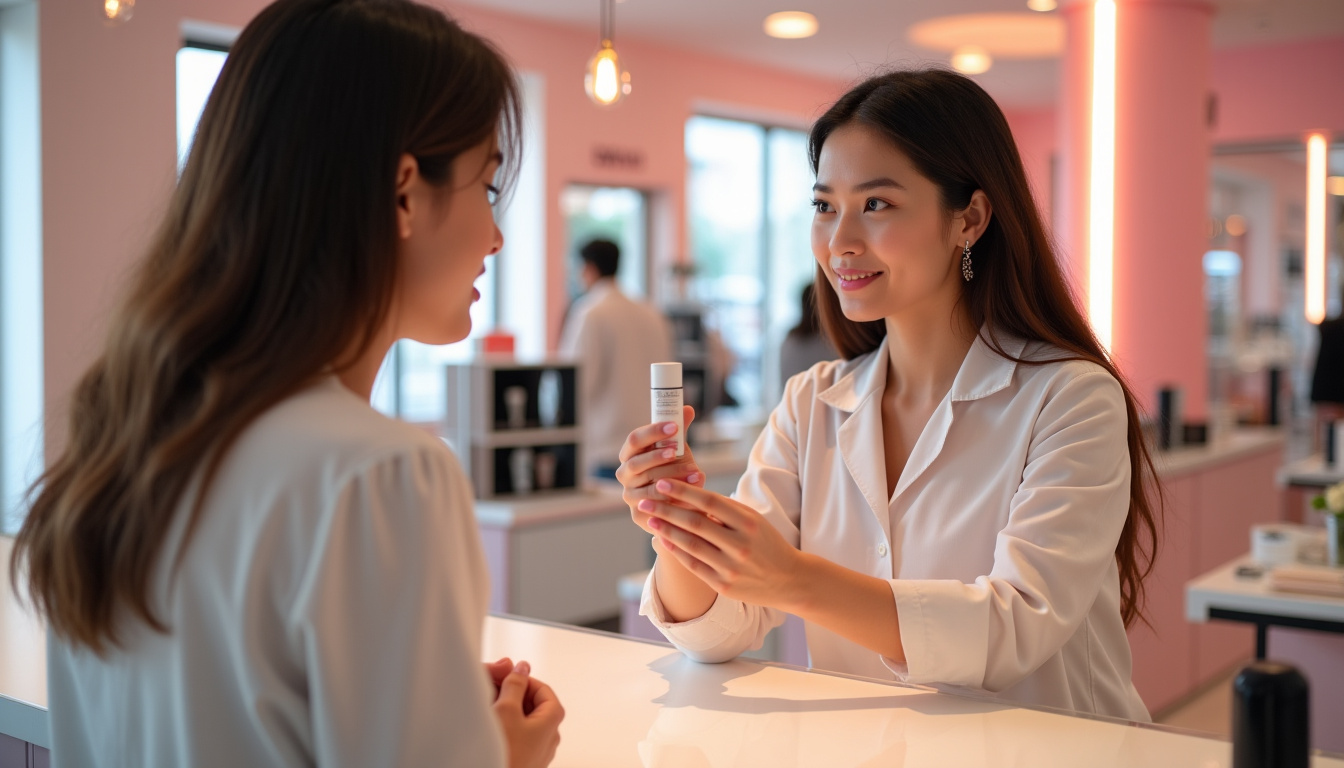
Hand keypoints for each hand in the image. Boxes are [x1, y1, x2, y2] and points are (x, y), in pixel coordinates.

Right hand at [492, 660, 563, 767]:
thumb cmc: (504, 752)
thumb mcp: (507, 708)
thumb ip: (515, 684)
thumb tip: (522, 668)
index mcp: (553, 719)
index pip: (542, 689)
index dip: (523, 680)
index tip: (505, 678)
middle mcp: (550, 736)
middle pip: (534, 705)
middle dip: (513, 696)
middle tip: (494, 693)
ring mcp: (538, 750)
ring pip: (524, 721)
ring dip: (507, 712)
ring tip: (490, 711)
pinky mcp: (525, 761)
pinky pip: (518, 737)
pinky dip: (505, 728)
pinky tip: (490, 729)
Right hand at [617, 405, 705, 534]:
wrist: (677, 501)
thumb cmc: (673, 469)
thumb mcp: (677, 449)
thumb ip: (680, 431)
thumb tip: (687, 409)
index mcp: (630, 454)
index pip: (634, 439)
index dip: (653, 432)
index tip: (674, 426)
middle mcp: (624, 474)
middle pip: (637, 463)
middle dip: (659, 457)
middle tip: (678, 450)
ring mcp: (629, 496)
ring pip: (648, 486)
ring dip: (673, 478)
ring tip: (696, 472)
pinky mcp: (638, 515)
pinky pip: (655, 507)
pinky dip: (675, 500)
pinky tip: (692, 494)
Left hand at [637, 479, 802, 609]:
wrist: (789, 579)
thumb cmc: (766, 543)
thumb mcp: (753, 520)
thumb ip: (725, 510)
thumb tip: (689, 495)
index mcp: (748, 522)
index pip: (709, 502)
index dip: (683, 491)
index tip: (662, 482)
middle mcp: (740, 544)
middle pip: (695, 522)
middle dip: (666, 509)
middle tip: (645, 500)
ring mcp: (732, 567)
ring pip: (691, 544)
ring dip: (667, 530)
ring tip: (649, 518)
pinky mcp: (724, 585)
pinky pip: (694, 565)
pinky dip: (676, 551)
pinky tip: (663, 539)